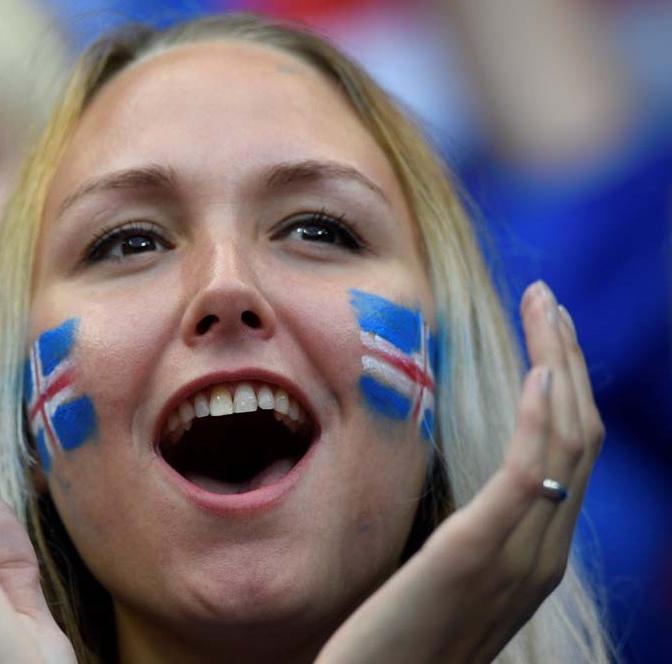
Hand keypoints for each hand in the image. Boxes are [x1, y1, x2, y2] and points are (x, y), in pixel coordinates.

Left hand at [316, 281, 604, 662]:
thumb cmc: (398, 638)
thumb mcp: (444, 577)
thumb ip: (468, 534)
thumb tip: (466, 494)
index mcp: (534, 552)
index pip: (568, 454)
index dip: (566, 385)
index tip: (548, 331)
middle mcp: (542, 553)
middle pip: (580, 436)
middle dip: (568, 359)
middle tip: (550, 300)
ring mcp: (518, 558)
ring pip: (567, 443)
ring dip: (560, 365)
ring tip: (547, 308)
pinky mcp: (475, 556)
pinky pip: (526, 475)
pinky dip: (542, 418)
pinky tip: (540, 372)